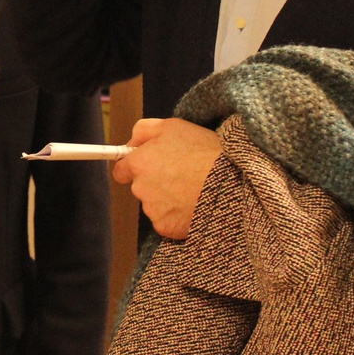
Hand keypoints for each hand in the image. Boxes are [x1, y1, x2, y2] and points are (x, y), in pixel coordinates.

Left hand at [110, 119, 222, 238]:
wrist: (233, 182)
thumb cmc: (204, 150)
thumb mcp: (174, 126)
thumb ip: (144, 131)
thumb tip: (130, 143)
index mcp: (139, 163)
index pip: (120, 170)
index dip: (134, 167)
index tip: (147, 166)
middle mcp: (140, 188)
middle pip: (140, 187)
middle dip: (155, 181)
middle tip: (181, 173)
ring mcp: (153, 210)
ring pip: (154, 204)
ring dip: (167, 199)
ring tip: (192, 188)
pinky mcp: (166, 228)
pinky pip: (166, 221)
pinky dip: (177, 216)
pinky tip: (194, 204)